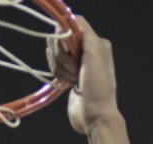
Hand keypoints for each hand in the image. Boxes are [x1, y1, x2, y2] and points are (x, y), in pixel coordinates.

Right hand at [48, 16, 118, 133]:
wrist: (95, 116)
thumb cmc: (98, 85)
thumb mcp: (95, 51)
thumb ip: (83, 30)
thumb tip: (68, 19)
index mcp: (96, 41)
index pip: (70, 24)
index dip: (65, 36)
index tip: (70, 50)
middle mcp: (86, 50)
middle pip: (59, 39)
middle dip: (63, 54)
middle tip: (76, 69)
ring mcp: (76, 63)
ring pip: (55, 53)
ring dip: (61, 67)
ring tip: (73, 80)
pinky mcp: (67, 75)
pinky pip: (54, 66)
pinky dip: (59, 74)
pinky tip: (69, 84)